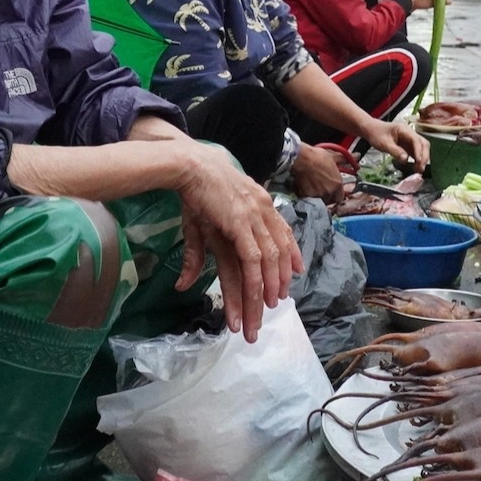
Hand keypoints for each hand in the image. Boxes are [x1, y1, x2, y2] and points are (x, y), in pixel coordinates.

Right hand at [171, 144, 302, 342]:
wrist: (192, 165)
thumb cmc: (196, 188)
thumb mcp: (202, 222)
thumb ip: (197, 255)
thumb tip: (183, 284)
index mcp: (259, 209)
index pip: (282, 234)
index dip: (292, 253)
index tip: (296, 273)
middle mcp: (262, 215)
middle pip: (273, 258)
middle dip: (276, 285)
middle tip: (274, 308)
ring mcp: (253, 220)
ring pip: (265, 265)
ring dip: (263, 293)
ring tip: (260, 315)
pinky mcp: (240, 226)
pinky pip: (252, 260)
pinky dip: (254, 281)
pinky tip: (254, 299)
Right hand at [290, 145, 346, 205]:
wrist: (301, 159)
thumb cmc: (317, 157)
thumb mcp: (333, 156)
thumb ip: (346, 159)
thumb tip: (357, 156)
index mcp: (337, 184)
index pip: (340, 198)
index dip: (336, 195)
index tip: (332, 192)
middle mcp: (329, 192)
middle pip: (330, 200)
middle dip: (327, 196)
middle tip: (321, 189)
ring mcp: (318, 195)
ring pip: (319, 201)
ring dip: (317, 197)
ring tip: (313, 188)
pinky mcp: (306, 196)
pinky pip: (308, 200)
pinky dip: (307, 196)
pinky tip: (305, 189)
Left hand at [364, 119, 430, 173]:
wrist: (371, 129)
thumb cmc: (376, 134)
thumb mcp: (384, 144)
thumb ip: (395, 151)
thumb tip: (406, 160)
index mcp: (404, 130)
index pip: (416, 140)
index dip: (419, 151)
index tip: (418, 161)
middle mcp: (410, 133)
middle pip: (423, 143)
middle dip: (424, 156)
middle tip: (420, 168)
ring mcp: (410, 139)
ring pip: (422, 147)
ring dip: (422, 158)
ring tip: (419, 169)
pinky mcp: (408, 145)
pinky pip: (416, 151)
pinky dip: (418, 159)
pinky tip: (416, 167)